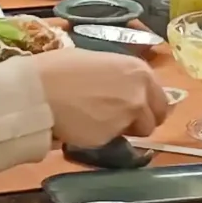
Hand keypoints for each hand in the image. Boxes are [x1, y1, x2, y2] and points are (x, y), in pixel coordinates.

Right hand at [28, 49, 170, 144]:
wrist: (40, 90)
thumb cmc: (61, 68)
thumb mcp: (98, 62)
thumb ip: (119, 77)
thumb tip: (120, 87)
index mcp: (138, 71)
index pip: (161, 98)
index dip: (148, 105)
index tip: (136, 108)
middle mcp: (140, 94)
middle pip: (156, 118)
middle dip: (143, 121)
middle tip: (123, 120)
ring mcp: (127, 117)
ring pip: (138, 133)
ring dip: (125, 130)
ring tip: (100, 121)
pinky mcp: (110, 137)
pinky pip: (114, 141)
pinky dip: (104, 137)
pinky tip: (85, 126)